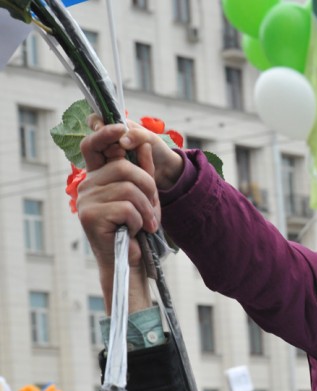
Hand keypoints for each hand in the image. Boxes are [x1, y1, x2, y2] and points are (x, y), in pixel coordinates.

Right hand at [77, 116, 177, 310]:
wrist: (128, 262)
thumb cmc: (136, 229)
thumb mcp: (145, 197)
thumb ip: (143, 171)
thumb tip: (142, 143)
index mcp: (98, 177)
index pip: (93, 146)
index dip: (105, 132)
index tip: (120, 125)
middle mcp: (87, 185)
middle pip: (125, 168)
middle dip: (149, 188)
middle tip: (153, 211)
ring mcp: (86, 200)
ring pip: (129, 189)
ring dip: (146, 209)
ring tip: (146, 225)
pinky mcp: (89, 216)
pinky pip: (126, 207)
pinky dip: (139, 221)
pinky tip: (134, 232)